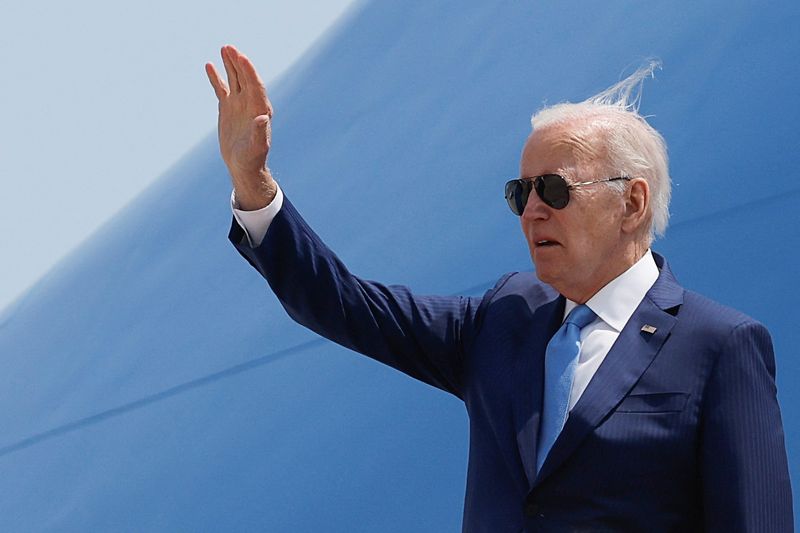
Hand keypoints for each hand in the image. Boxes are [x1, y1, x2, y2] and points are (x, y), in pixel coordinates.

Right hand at [206, 45, 275, 209]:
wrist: (243, 165)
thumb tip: (263, 117)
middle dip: (238, 62)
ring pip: (234, 79)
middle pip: (245, 78)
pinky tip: (210, 65)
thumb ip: (260, 132)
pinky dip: (216, 77)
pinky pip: (222, 88)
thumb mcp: (257, 147)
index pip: (255, 85)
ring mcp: (239, 104)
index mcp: (259, 109)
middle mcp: (250, 103)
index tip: (241, 57)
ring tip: (224, 49)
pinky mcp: (228, 108)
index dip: (249, 71)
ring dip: (230, 64)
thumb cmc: (252, 158)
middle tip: (229, 48)